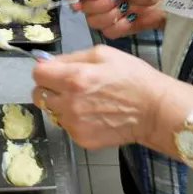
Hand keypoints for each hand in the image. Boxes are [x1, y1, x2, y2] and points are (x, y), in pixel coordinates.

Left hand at [32, 45, 185, 149]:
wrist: (155, 111)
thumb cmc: (133, 77)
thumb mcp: (103, 54)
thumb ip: (71, 58)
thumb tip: (48, 63)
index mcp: (74, 78)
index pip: (37, 74)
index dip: (46, 70)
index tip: (56, 71)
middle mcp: (70, 103)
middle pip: (39, 95)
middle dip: (49, 88)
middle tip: (67, 86)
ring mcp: (75, 124)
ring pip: (52, 112)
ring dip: (61, 105)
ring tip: (85, 101)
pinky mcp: (82, 139)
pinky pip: (66, 126)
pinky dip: (74, 120)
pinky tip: (93, 114)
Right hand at [69, 0, 173, 37]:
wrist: (165, 3)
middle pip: (85, 8)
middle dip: (102, 4)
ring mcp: (108, 16)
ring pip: (94, 22)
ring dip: (111, 15)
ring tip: (125, 8)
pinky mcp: (116, 29)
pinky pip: (108, 32)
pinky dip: (120, 26)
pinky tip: (130, 19)